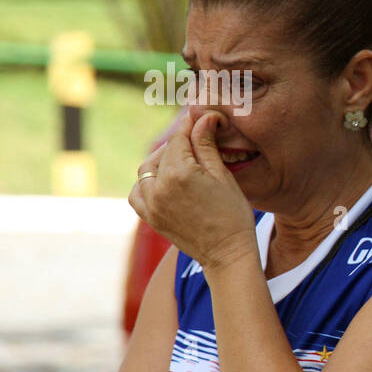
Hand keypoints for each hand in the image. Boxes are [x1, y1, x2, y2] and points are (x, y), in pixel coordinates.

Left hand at [128, 111, 256, 270]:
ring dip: (161, 162)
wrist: (227, 254)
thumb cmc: (233, 215)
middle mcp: (159, 187)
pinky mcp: (149, 217)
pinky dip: (146, 184)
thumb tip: (203, 117)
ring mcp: (151, 203)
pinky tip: (163, 182)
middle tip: (196, 141)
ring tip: (181, 162)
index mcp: (179, 173)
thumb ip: (207, 145)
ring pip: (146, 170)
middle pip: (163, 152)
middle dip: (178, 144)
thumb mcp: (223, 176)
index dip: (191, 126)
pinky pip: (137, 192)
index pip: (180, 139)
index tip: (200, 119)